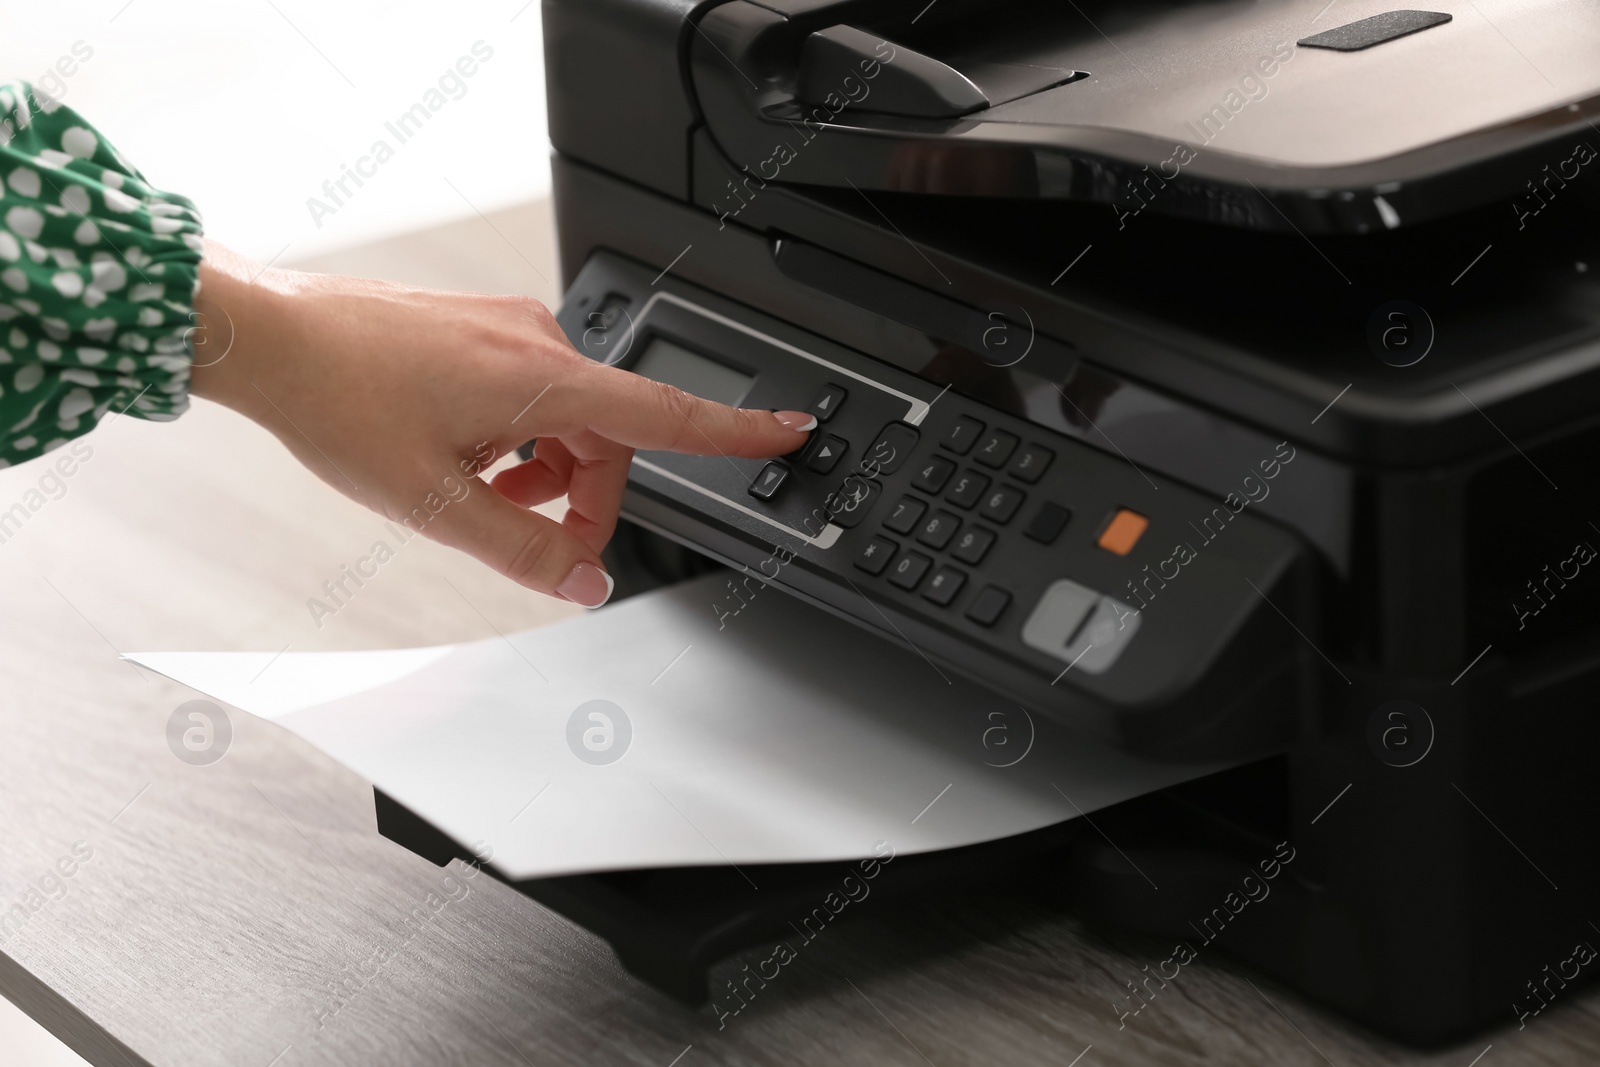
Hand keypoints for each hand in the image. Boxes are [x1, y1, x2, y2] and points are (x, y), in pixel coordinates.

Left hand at [188, 242, 815, 606]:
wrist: (272, 338)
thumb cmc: (338, 400)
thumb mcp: (433, 501)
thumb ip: (520, 549)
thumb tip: (583, 580)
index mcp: (542, 381)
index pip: (666, 414)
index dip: (737, 431)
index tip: (790, 429)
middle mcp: (538, 342)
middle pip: (610, 439)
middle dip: (579, 500)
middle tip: (524, 538)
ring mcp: (511, 330)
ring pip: (570, 422)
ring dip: (543, 472)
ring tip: (475, 491)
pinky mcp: (486, 329)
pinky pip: (535, 395)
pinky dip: (519, 439)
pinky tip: (466, 455)